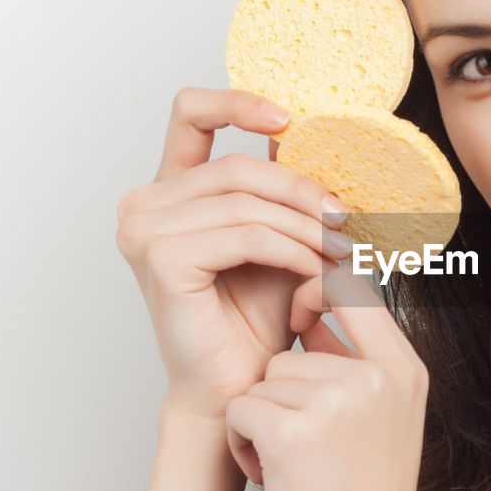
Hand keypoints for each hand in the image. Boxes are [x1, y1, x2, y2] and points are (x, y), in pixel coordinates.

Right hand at [115, 87, 351, 420]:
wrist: (240, 388)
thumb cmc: (258, 320)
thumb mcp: (280, 236)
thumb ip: (283, 188)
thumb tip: (315, 136)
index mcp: (167, 190)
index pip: (191, 112)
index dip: (239, 102)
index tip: (288, 118)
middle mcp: (144, 204)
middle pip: (238, 165)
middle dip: (302, 190)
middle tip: (346, 220)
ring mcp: (144, 230)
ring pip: (246, 201)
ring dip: (304, 227)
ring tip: (338, 253)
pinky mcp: (162, 259)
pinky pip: (245, 234)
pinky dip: (290, 250)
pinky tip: (314, 270)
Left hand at [224, 263, 429, 490]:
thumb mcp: (384, 421)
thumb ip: (356, 363)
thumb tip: (310, 311)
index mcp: (405, 370)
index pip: (352, 288)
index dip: (315, 292)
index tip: (298, 320)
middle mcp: (376, 378)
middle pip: (292, 350)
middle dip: (281, 395)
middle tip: (305, 447)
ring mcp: (337, 402)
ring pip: (263, 381)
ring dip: (260, 421)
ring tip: (291, 466)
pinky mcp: (292, 431)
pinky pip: (240, 408)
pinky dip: (241, 443)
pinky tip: (269, 476)